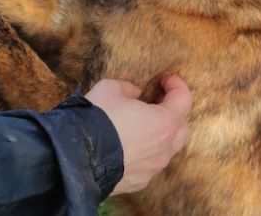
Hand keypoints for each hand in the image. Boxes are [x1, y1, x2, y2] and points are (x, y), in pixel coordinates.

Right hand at [86, 76, 191, 194]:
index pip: (183, 99)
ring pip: (167, 148)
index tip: (165, 78)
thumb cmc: (99, 118)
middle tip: (158, 99)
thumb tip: (136, 95)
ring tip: (143, 122)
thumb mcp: (112, 88)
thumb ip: (130, 89)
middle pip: (181, 127)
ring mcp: (153, 168)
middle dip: (173, 110)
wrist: (77, 158)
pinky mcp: (139, 181)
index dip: (176, 84)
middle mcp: (165, 148)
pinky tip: (130, 144)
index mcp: (165, 122)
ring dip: (161, 133)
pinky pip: (150, 162)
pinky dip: (146, 150)